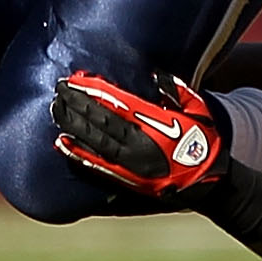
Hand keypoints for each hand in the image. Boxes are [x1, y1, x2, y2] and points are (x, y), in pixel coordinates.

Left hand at [52, 71, 228, 194]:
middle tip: (59, 89)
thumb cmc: (204, 144)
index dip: (96, 91)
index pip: (118, 103)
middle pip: (101, 121)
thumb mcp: (200, 111)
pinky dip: (77, 154)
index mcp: (156, 125)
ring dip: (73, 125)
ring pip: (94, 141)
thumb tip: (157, 76)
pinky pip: (96, 165)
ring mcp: (129, 163)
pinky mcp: (125, 178)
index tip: (78, 79)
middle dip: (78, 104)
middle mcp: (138, 144)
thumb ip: (178, 92)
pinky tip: (61, 144)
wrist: (206, 184)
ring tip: (55, 110)